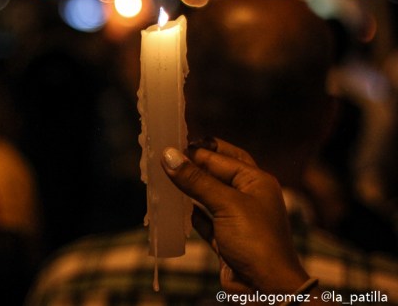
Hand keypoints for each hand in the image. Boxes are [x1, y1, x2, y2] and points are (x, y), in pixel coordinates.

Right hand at [161, 138, 308, 294]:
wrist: (267, 287)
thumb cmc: (254, 239)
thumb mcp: (225, 204)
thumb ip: (196, 180)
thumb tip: (169, 155)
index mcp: (256, 181)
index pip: (222, 157)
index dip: (196, 150)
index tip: (169, 145)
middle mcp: (248, 196)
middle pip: (217, 173)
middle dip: (194, 165)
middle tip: (168, 157)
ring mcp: (237, 218)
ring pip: (209, 196)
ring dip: (189, 189)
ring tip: (164, 178)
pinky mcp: (226, 238)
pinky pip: (205, 219)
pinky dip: (191, 213)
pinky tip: (176, 207)